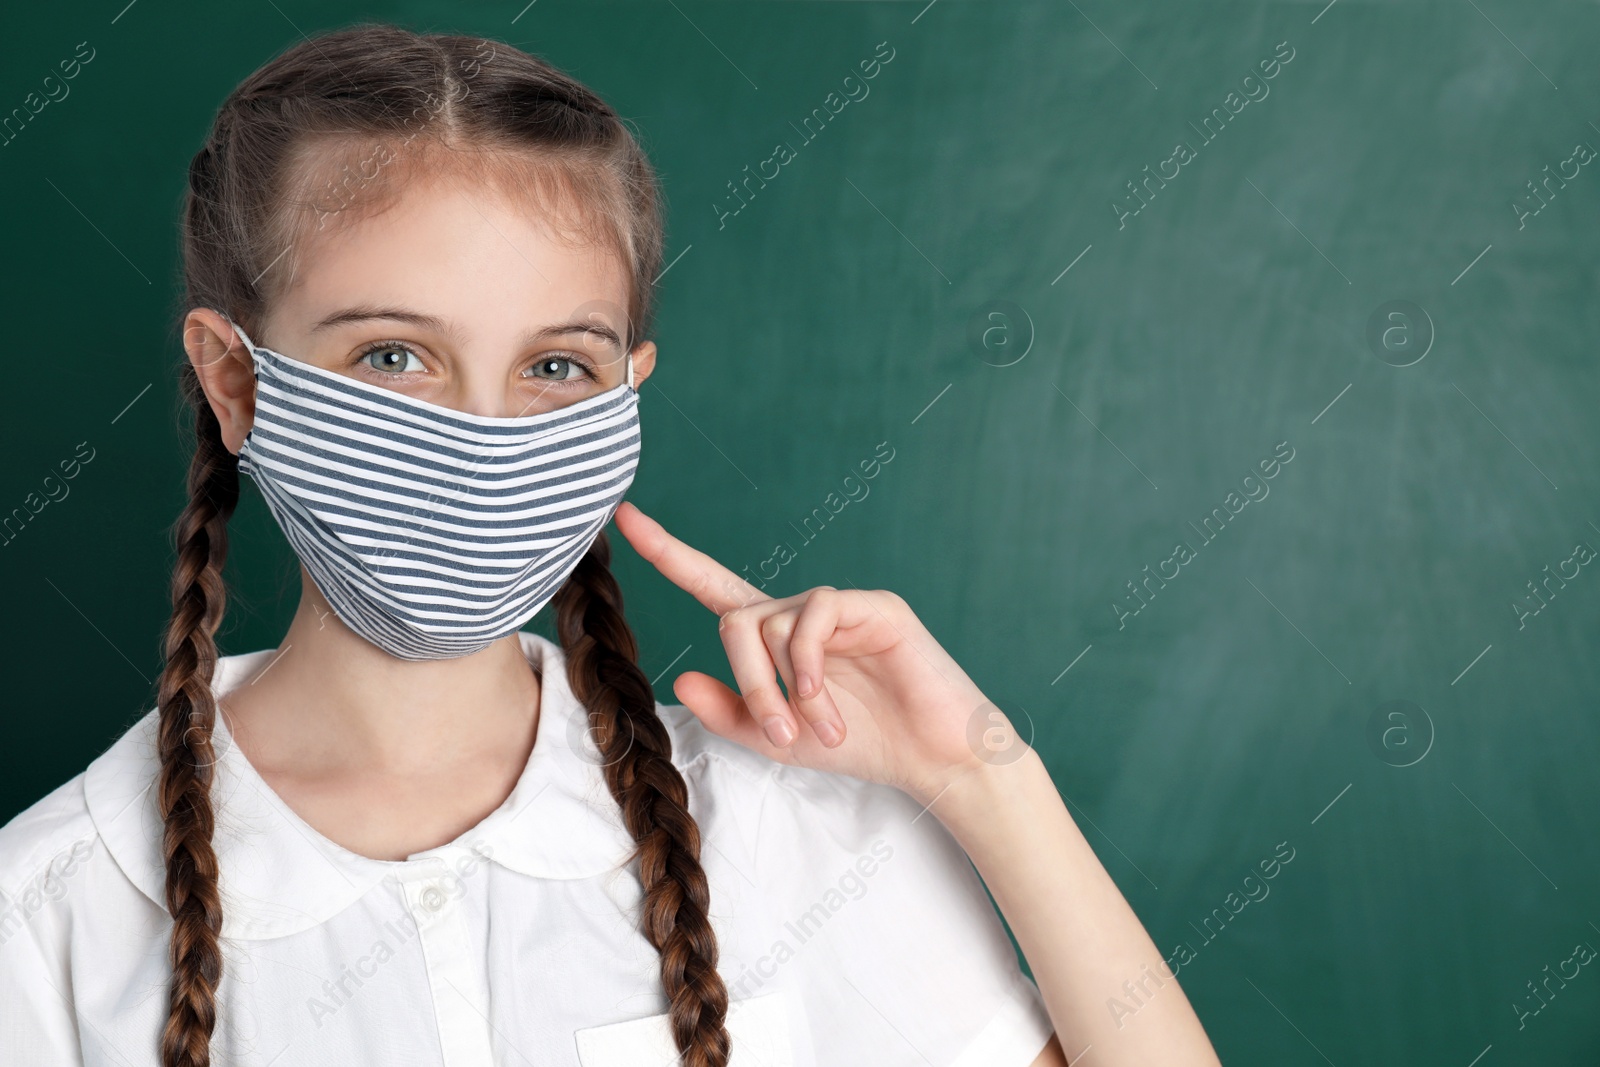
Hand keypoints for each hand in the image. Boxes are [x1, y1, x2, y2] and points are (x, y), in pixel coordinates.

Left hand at [612, 501, 1016, 804]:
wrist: (933, 759)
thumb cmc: (864, 744)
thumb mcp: (779, 741)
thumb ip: (729, 713)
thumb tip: (679, 681)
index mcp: (777, 639)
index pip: (713, 586)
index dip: (668, 553)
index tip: (623, 517)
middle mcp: (803, 613)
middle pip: (734, 618)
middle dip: (747, 682)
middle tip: (780, 735)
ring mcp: (841, 606)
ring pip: (769, 622)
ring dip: (782, 688)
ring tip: (821, 729)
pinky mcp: (875, 607)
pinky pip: (814, 617)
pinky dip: (807, 663)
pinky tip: (823, 698)